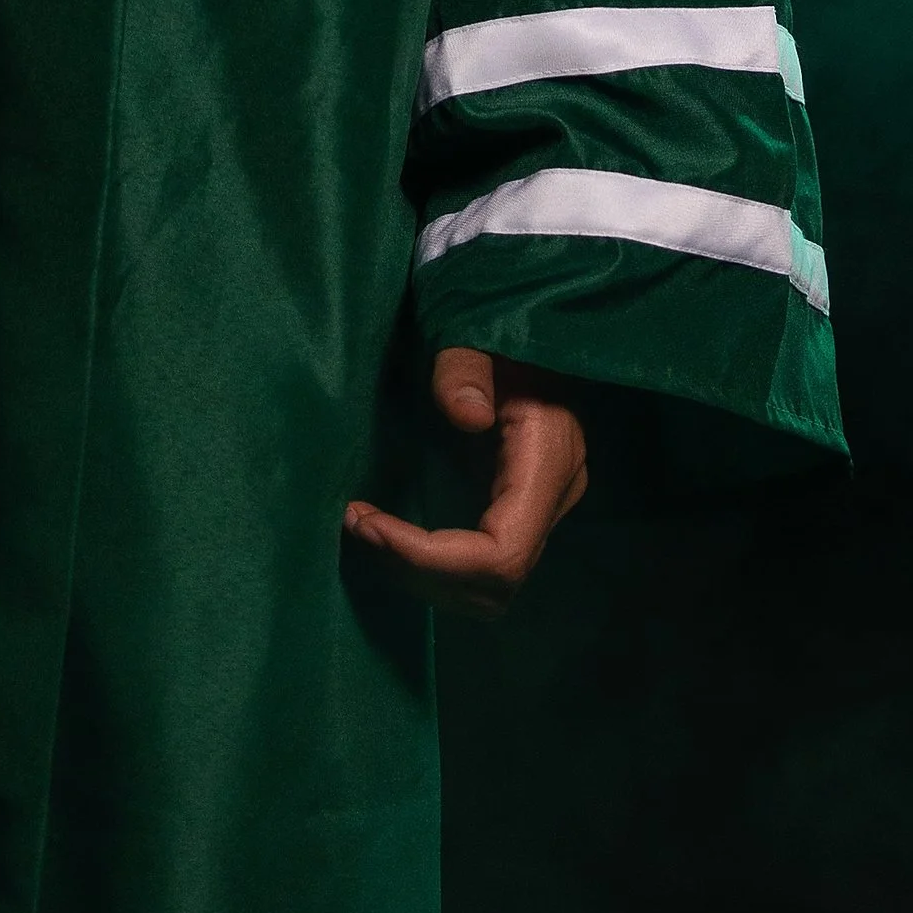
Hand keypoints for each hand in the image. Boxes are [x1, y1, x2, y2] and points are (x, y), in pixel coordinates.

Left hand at [342, 345, 588, 616]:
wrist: (521, 322)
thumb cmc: (491, 322)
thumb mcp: (474, 332)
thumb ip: (467, 367)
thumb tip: (467, 415)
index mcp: (550, 459)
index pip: (502, 555)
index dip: (432, 558)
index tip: (369, 524)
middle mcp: (555, 496)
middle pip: (494, 584)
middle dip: (419, 571)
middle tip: (357, 526)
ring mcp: (542, 507)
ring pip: (488, 590)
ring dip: (421, 575)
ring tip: (365, 530)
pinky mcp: (519, 506)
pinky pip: (480, 563)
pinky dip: (431, 563)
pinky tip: (387, 532)